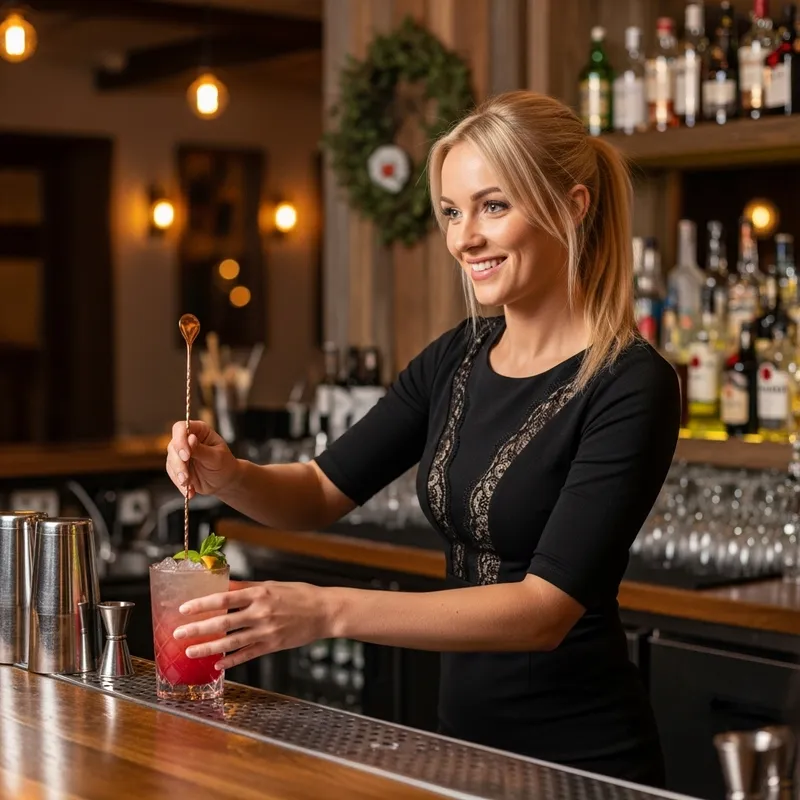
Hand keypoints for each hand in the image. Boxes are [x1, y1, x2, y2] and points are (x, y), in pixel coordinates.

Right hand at [166, 419, 238, 498]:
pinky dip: (179, 483)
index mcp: (199, 431)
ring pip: (171, 460)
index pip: (181, 428)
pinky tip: (189, 491)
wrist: (224, 481)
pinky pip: (172, 474)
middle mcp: (187, 439)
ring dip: (178, 474)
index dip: (180, 440)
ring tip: (188, 484)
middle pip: (173, 446)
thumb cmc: (224, 465)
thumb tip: (190, 439)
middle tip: (186, 476)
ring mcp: (180, 453)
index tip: (186, 455)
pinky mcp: (177, 466)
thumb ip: (202, 449)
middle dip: (178, 463)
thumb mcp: (216, 457)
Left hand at [172, 580, 335, 669]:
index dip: (202, 604)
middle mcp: (260, 613)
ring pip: (231, 642)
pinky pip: (247, 654)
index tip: (184, 608)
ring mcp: (266, 631)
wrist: (325, 612)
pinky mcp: (272, 645)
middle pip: (223, 622)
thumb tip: (223, 586)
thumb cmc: (300, 595)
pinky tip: (218, 665)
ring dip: (208, 648)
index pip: (224, 599)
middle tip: (179, 633)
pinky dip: (231, 661)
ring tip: (191, 651)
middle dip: (198, 628)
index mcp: (259, 594)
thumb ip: (247, 588)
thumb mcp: (273, 585)